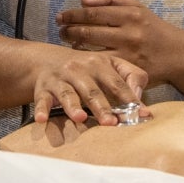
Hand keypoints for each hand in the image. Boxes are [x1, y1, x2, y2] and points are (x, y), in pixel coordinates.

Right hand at [31, 49, 152, 126]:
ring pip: (67, 94)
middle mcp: (80, 70)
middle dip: (101, 106)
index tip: (142, 114)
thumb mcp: (111, 65)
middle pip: (92, 91)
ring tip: (80, 118)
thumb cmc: (88, 68)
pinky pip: (42, 99)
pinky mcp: (44, 88)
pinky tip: (42, 119)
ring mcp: (61, 78)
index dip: (130, 99)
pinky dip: (41, 109)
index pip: (118, 84)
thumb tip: (141, 101)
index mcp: (101, 64)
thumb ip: (131, 77)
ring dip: (73, 106)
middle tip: (111, 123)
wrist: (49, 59)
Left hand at [57, 0, 174, 70]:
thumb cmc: (153, 29)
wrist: (178, 55)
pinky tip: (80, 58)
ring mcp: (128, 54)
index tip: (61, 17)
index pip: (94, 13)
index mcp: (131, 14)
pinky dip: (87, 61)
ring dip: (74, 46)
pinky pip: (100, 66)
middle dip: (69, 30)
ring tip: (67, 42)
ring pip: (91, 50)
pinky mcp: (128, 71)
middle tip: (61, 30)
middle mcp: (129, 33)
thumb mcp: (137, 7)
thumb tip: (84, 0)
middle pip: (89, 31)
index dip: (73, 14)